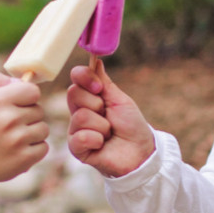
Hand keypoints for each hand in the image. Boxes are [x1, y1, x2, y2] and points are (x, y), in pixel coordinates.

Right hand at [0, 72, 49, 190]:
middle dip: (28, 117)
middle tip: (10, 127)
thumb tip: (20, 80)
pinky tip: (17, 151)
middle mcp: (9, 119)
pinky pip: (44, 147)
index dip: (27, 98)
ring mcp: (18, 140)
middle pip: (39, 110)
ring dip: (32, 134)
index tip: (18, 106)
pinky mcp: (24, 159)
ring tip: (13, 139)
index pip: (33, 91)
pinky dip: (34, 150)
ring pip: (43, 129)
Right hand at [67, 61, 154, 176]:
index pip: (75, 78)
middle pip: (73, 93)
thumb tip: (95, 60)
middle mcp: (79, 112)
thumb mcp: (120, 99)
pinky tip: (102, 144)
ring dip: (102, 126)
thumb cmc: (131, 126)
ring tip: (109, 134)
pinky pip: (79, 137)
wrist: (140, 152)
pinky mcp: (77, 148)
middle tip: (108, 115)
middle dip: (96, 104)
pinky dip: (96, 139)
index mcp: (89, 98)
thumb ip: (104, 82)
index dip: (85, 77)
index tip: (99, 87)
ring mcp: (76, 130)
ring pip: (80, 116)